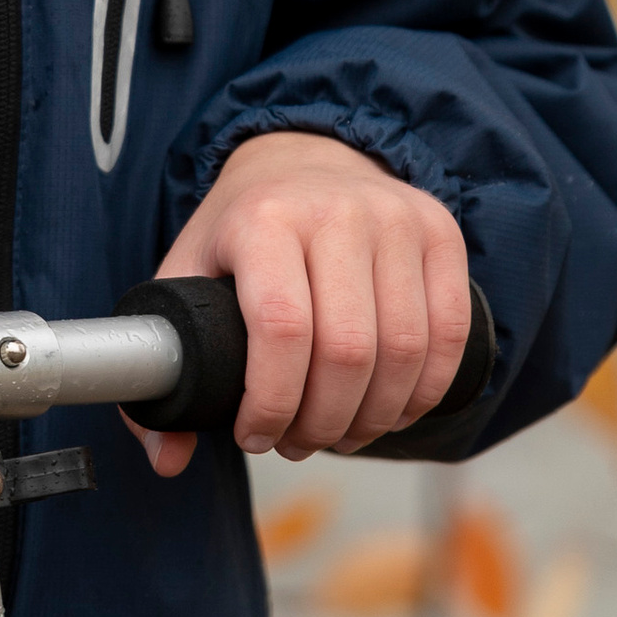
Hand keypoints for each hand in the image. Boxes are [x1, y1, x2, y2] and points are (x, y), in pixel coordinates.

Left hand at [129, 129, 470, 481]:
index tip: (255, 435)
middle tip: (299, 443)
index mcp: (263, 218)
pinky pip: (449, 335)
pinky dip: (423, 393)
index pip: (282, 329)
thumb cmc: (242, 231)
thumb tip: (167, 460)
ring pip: (403, 351)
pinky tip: (390, 410)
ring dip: (373, 418)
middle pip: (347, 351)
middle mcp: (335, 211)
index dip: (273, 403)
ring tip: (340, 432)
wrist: (304, 156)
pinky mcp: (440, 233)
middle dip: (322, 423)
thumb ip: (166, 364)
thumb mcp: (186, 276)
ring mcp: (396, 218)